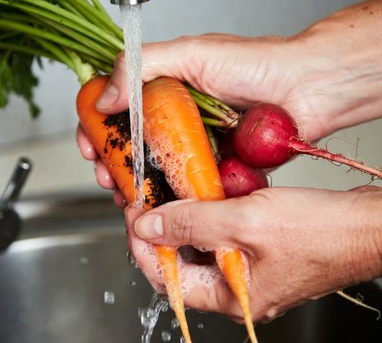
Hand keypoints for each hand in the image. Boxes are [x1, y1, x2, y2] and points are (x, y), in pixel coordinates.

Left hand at [125, 186, 381, 322]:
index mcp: (231, 297)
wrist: (365, 224)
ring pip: (199, 247)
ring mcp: (248, 269)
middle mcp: (236, 288)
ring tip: (170, 195)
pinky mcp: (258, 250)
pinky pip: (220, 235)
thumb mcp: (245, 223)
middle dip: (160, 231)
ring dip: (182, 221)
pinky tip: (202, 196)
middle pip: (179, 263)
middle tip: (147, 201)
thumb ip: (192, 225)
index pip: (166, 279)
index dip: (144, 245)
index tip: (134, 215)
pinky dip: (206, 215)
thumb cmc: (320, 232)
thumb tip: (150, 227)